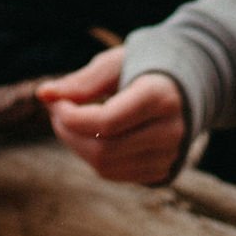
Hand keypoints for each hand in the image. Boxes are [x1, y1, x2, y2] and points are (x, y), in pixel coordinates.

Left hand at [38, 46, 188, 187]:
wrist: (193, 81)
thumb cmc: (146, 64)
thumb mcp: (116, 62)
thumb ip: (81, 82)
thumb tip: (42, 95)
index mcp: (161, 97)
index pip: (107, 122)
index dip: (72, 117)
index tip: (56, 102)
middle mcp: (171, 131)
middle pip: (104, 150)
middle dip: (69, 133)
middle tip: (57, 111)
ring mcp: (170, 155)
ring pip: (106, 168)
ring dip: (77, 146)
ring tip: (71, 121)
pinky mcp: (163, 171)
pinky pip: (116, 174)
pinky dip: (94, 157)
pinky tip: (92, 134)